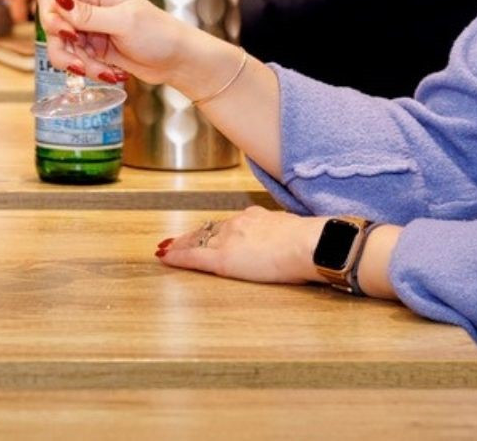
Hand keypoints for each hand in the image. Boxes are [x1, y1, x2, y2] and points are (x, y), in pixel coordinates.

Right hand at [36, 0, 212, 89]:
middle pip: (52, 26)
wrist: (178, 60)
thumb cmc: (159, 34)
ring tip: (103, 72)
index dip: (53, 19)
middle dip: (65, 49)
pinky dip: (90, 70)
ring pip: (62, 47)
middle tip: (82, 63)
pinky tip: (111, 73)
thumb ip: (88, 14)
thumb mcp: (123, 22)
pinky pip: (76, 60)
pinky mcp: (93, 48)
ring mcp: (89, 29)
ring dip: (79, 64)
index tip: (70, 35)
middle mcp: (87, 7)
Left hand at [155, 207, 321, 283]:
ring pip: (197, 240)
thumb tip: (288, 240)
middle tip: (175, 241)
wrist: (309, 244)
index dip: (214, 230)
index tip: (206, 233)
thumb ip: (283, 234)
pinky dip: (177, 257)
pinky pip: (194, 257)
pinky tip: (165, 258)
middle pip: (209, 230)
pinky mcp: (223, 258)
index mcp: (256, 217)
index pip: (228, 224)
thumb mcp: (294, 231)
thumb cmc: (311, 242)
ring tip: (167, 249)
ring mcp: (229, 239)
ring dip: (180, 245)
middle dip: (191, 236)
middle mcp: (238, 224)